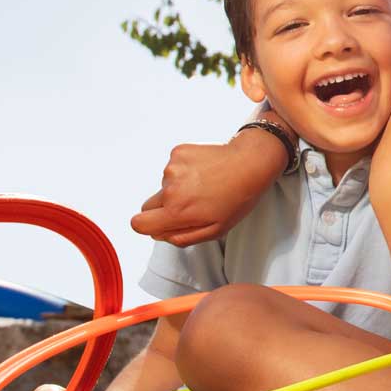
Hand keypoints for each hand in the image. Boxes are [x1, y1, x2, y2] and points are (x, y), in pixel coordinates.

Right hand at [131, 117, 288, 245]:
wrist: (252, 162)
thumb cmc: (238, 198)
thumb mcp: (215, 230)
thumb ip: (182, 237)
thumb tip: (158, 233)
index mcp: (177, 211)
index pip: (139, 224)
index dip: (149, 225)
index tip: (160, 222)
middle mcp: (170, 189)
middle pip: (149, 205)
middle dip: (165, 207)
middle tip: (192, 204)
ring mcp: (172, 168)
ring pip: (164, 185)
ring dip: (179, 187)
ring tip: (206, 185)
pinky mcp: (178, 152)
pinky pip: (173, 168)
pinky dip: (185, 171)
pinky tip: (205, 171)